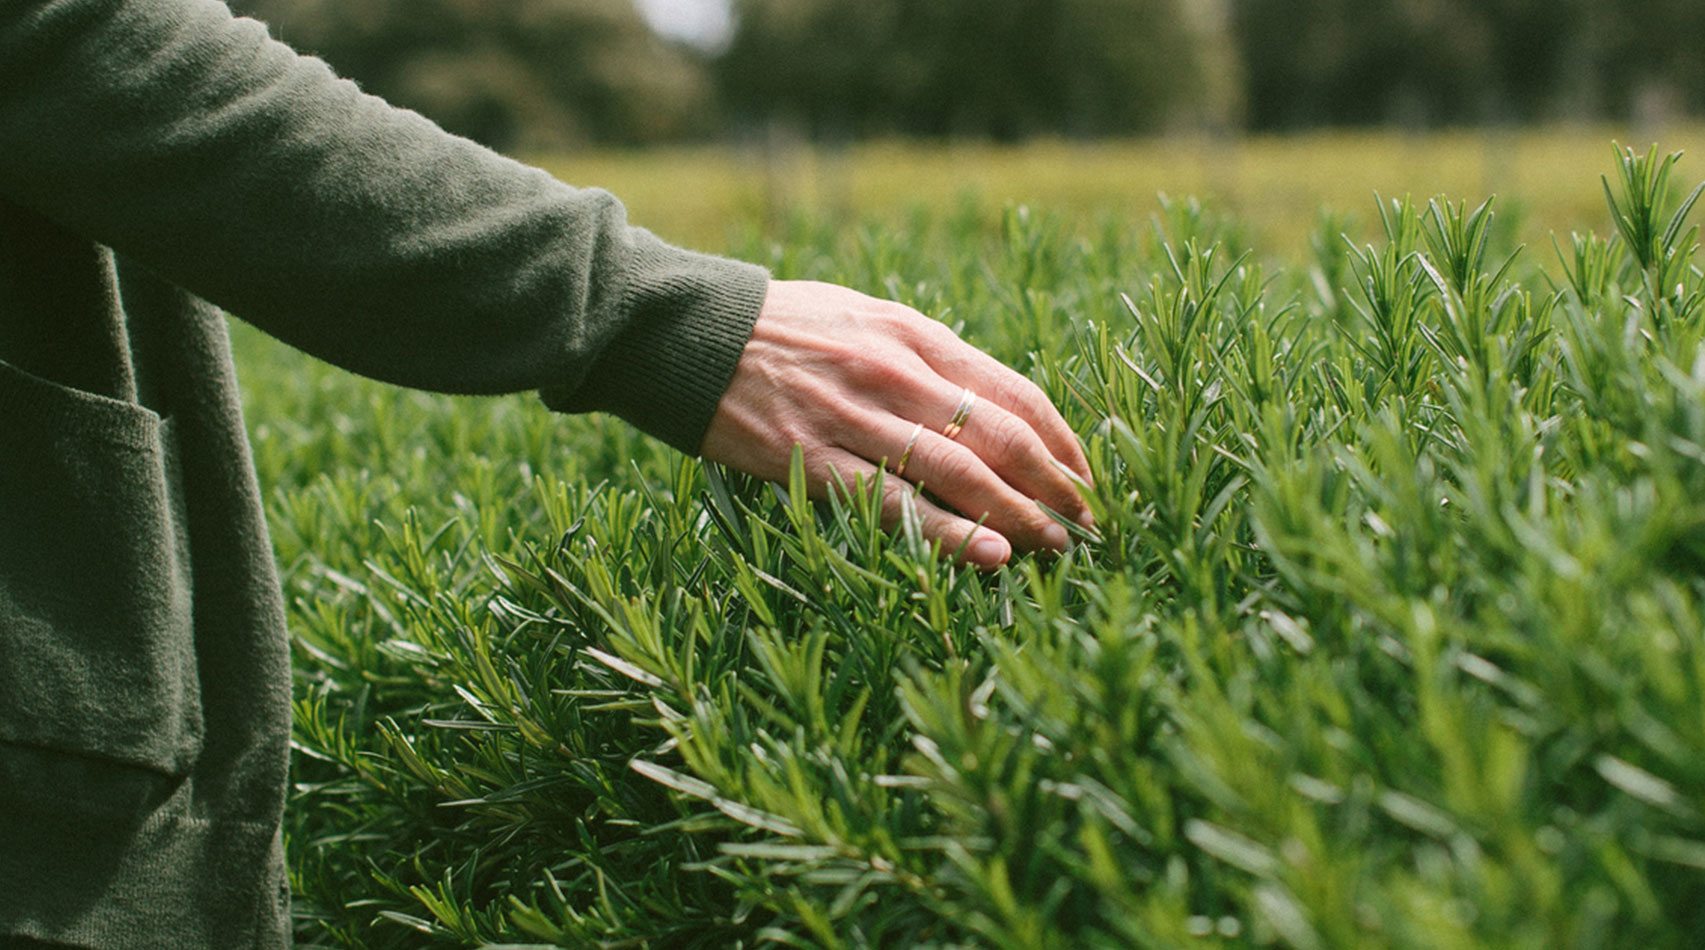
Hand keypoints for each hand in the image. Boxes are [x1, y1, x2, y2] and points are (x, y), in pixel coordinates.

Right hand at [701, 280, 1092, 567]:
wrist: (689, 334)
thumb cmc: (782, 328)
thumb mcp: (865, 317)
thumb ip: (924, 358)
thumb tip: (988, 407)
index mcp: (915, 335)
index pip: (1014, 391)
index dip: (1062, 440)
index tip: (1087, 476)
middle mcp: (896, 372)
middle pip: (1001, 435)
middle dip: (1054, 485)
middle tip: (1088, 524)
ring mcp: (856, 417)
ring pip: (959, 473)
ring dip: (1018, 514)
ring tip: (1056, 547)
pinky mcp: (814, 458)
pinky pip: (894, 504)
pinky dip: (949, 532)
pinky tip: (990, 555)